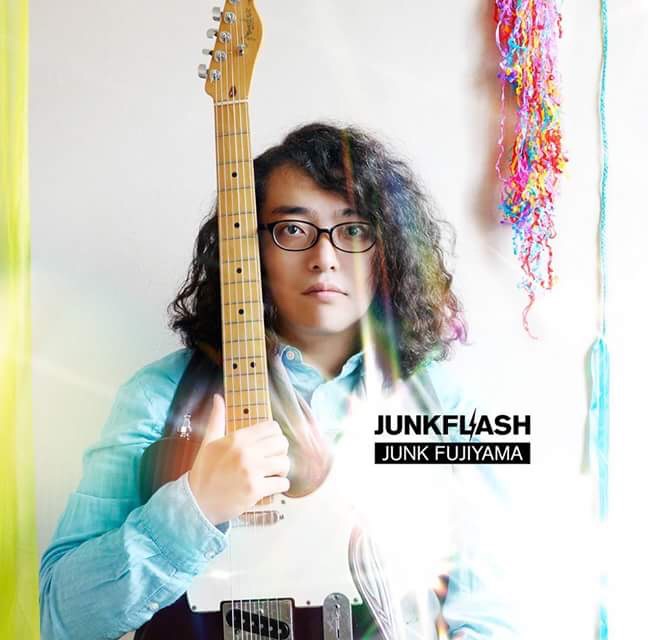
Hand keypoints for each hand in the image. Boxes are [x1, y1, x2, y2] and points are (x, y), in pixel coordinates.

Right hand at [188, 394, 289, 524]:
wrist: (196, 502)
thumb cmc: (204, 471)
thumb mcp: (209, 442)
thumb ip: (217, 418)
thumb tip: (218, 397)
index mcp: (237, 438)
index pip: (272, 427)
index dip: (275, 434)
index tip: (270, 443)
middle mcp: (246, 453)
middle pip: (282, 443)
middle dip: (280, 451)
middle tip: (273, 458)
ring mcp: (251, 472)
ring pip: (285, 463)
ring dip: (282, 469)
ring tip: (272, 472)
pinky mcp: (255, 491)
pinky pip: (282, 483)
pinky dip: (280, 485)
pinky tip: (271, 485)